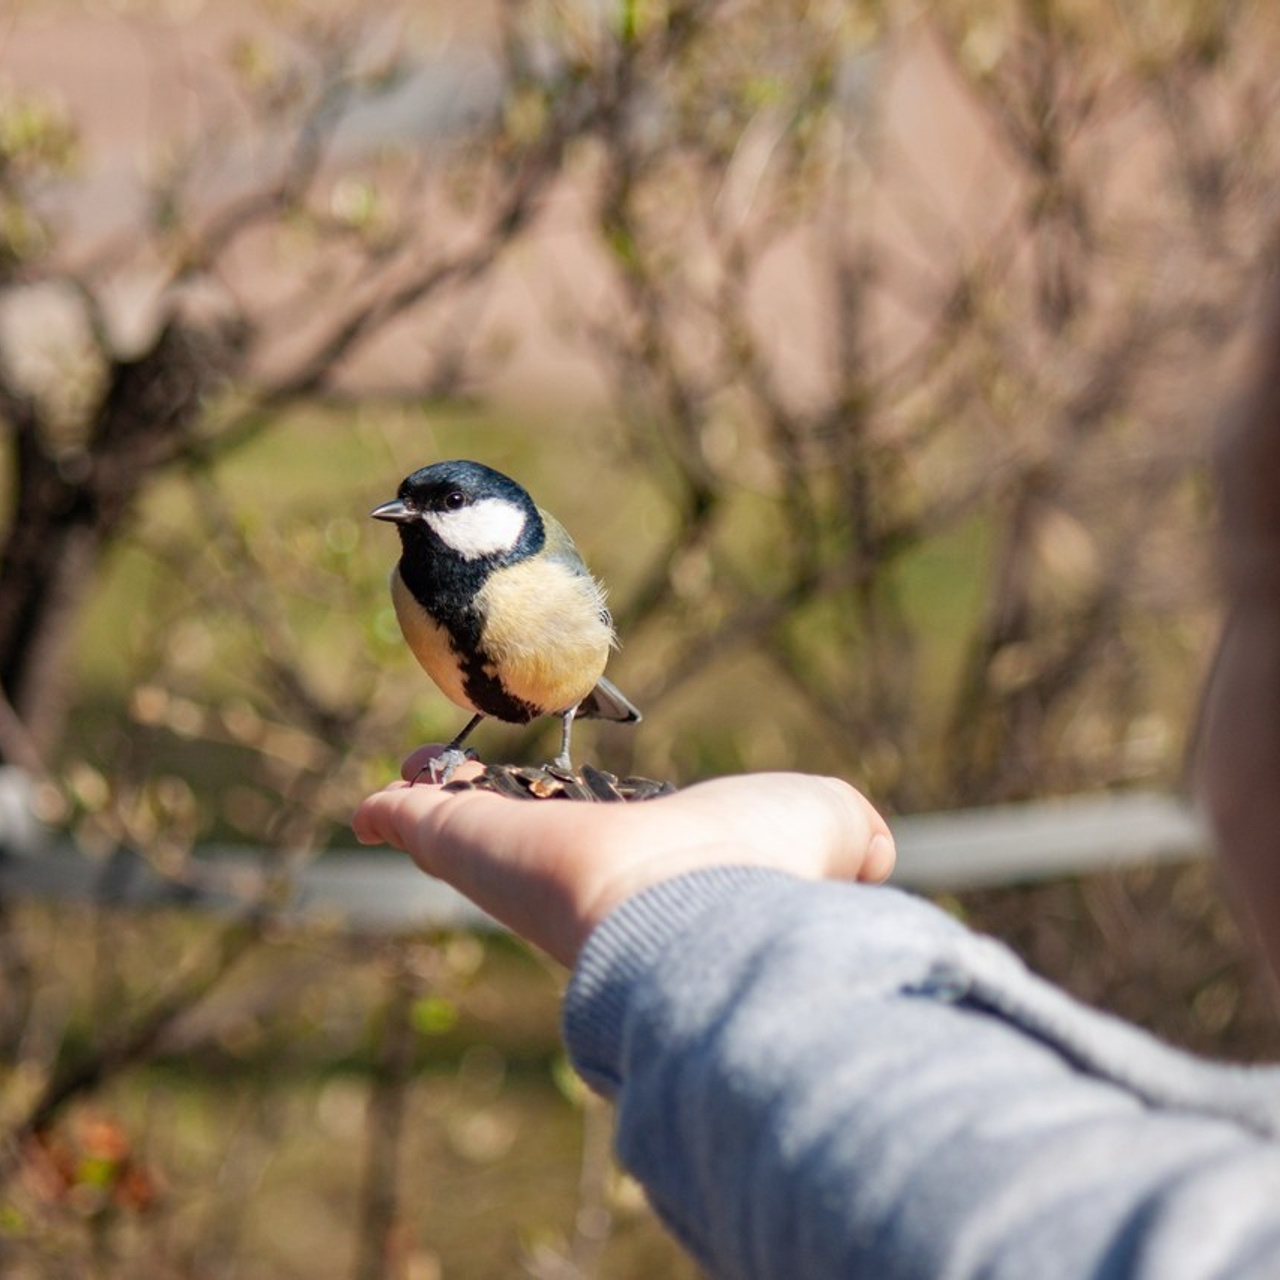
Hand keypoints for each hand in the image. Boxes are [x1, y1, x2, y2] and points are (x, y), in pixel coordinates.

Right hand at [353, 748, 895, 966]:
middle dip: (502, 817)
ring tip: (417, 774)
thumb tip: (876, 854)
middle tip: (477, 790)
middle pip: (527, 837)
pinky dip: (392, 812)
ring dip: (442, 806)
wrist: (696, 915)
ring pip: (468, 832)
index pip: (610, 839)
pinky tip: (368, 804)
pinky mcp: (470, 846)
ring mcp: (520, 861)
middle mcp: (580, 869)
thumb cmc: (766, 873)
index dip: (594, 818)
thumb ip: (854, 834)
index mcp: (652, 862)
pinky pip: (418, 826)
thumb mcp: (831, 826)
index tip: (584, 807)